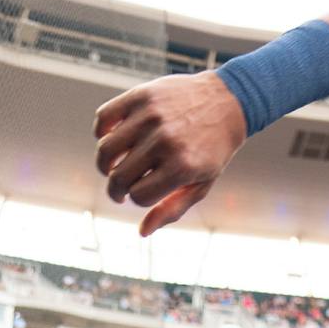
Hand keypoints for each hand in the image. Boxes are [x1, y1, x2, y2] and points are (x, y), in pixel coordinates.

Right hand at [93, 71, 247, 235]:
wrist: (228, 101)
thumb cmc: (212, 149)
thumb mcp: (201, 184)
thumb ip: (172, 209)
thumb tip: (142, 231)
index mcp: (182, 167)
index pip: (138, 197)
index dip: (137, 199)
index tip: (143, 193)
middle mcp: (165, 141)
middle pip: (118, 178)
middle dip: (116, 189)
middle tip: (120, 188)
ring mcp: (151, 116)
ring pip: (105, 150)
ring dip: (103, 164)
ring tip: (112, 166)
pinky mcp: (141, 96)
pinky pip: (103, 118)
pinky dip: (100, 131)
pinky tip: (111, 137)